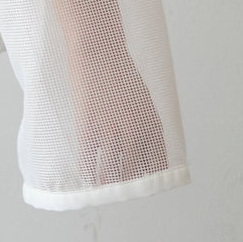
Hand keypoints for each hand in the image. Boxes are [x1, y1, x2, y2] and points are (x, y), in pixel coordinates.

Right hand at [69, 45, 168, 185]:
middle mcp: (135, 132)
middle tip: (122, 191)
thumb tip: (140, 145)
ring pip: (111, 171)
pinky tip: (86, 178)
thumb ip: (144, 122)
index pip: (156, 164)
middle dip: (128, 185)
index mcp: (152, 124)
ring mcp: (110, 130)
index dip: (150, 179)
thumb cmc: (120, 69)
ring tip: (103, 190)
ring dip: (107, 183)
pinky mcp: (88, 126)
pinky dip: (87, 171)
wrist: (98, 50)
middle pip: (133, 172)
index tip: (143, 186)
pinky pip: (88, 158)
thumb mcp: (142, 98)